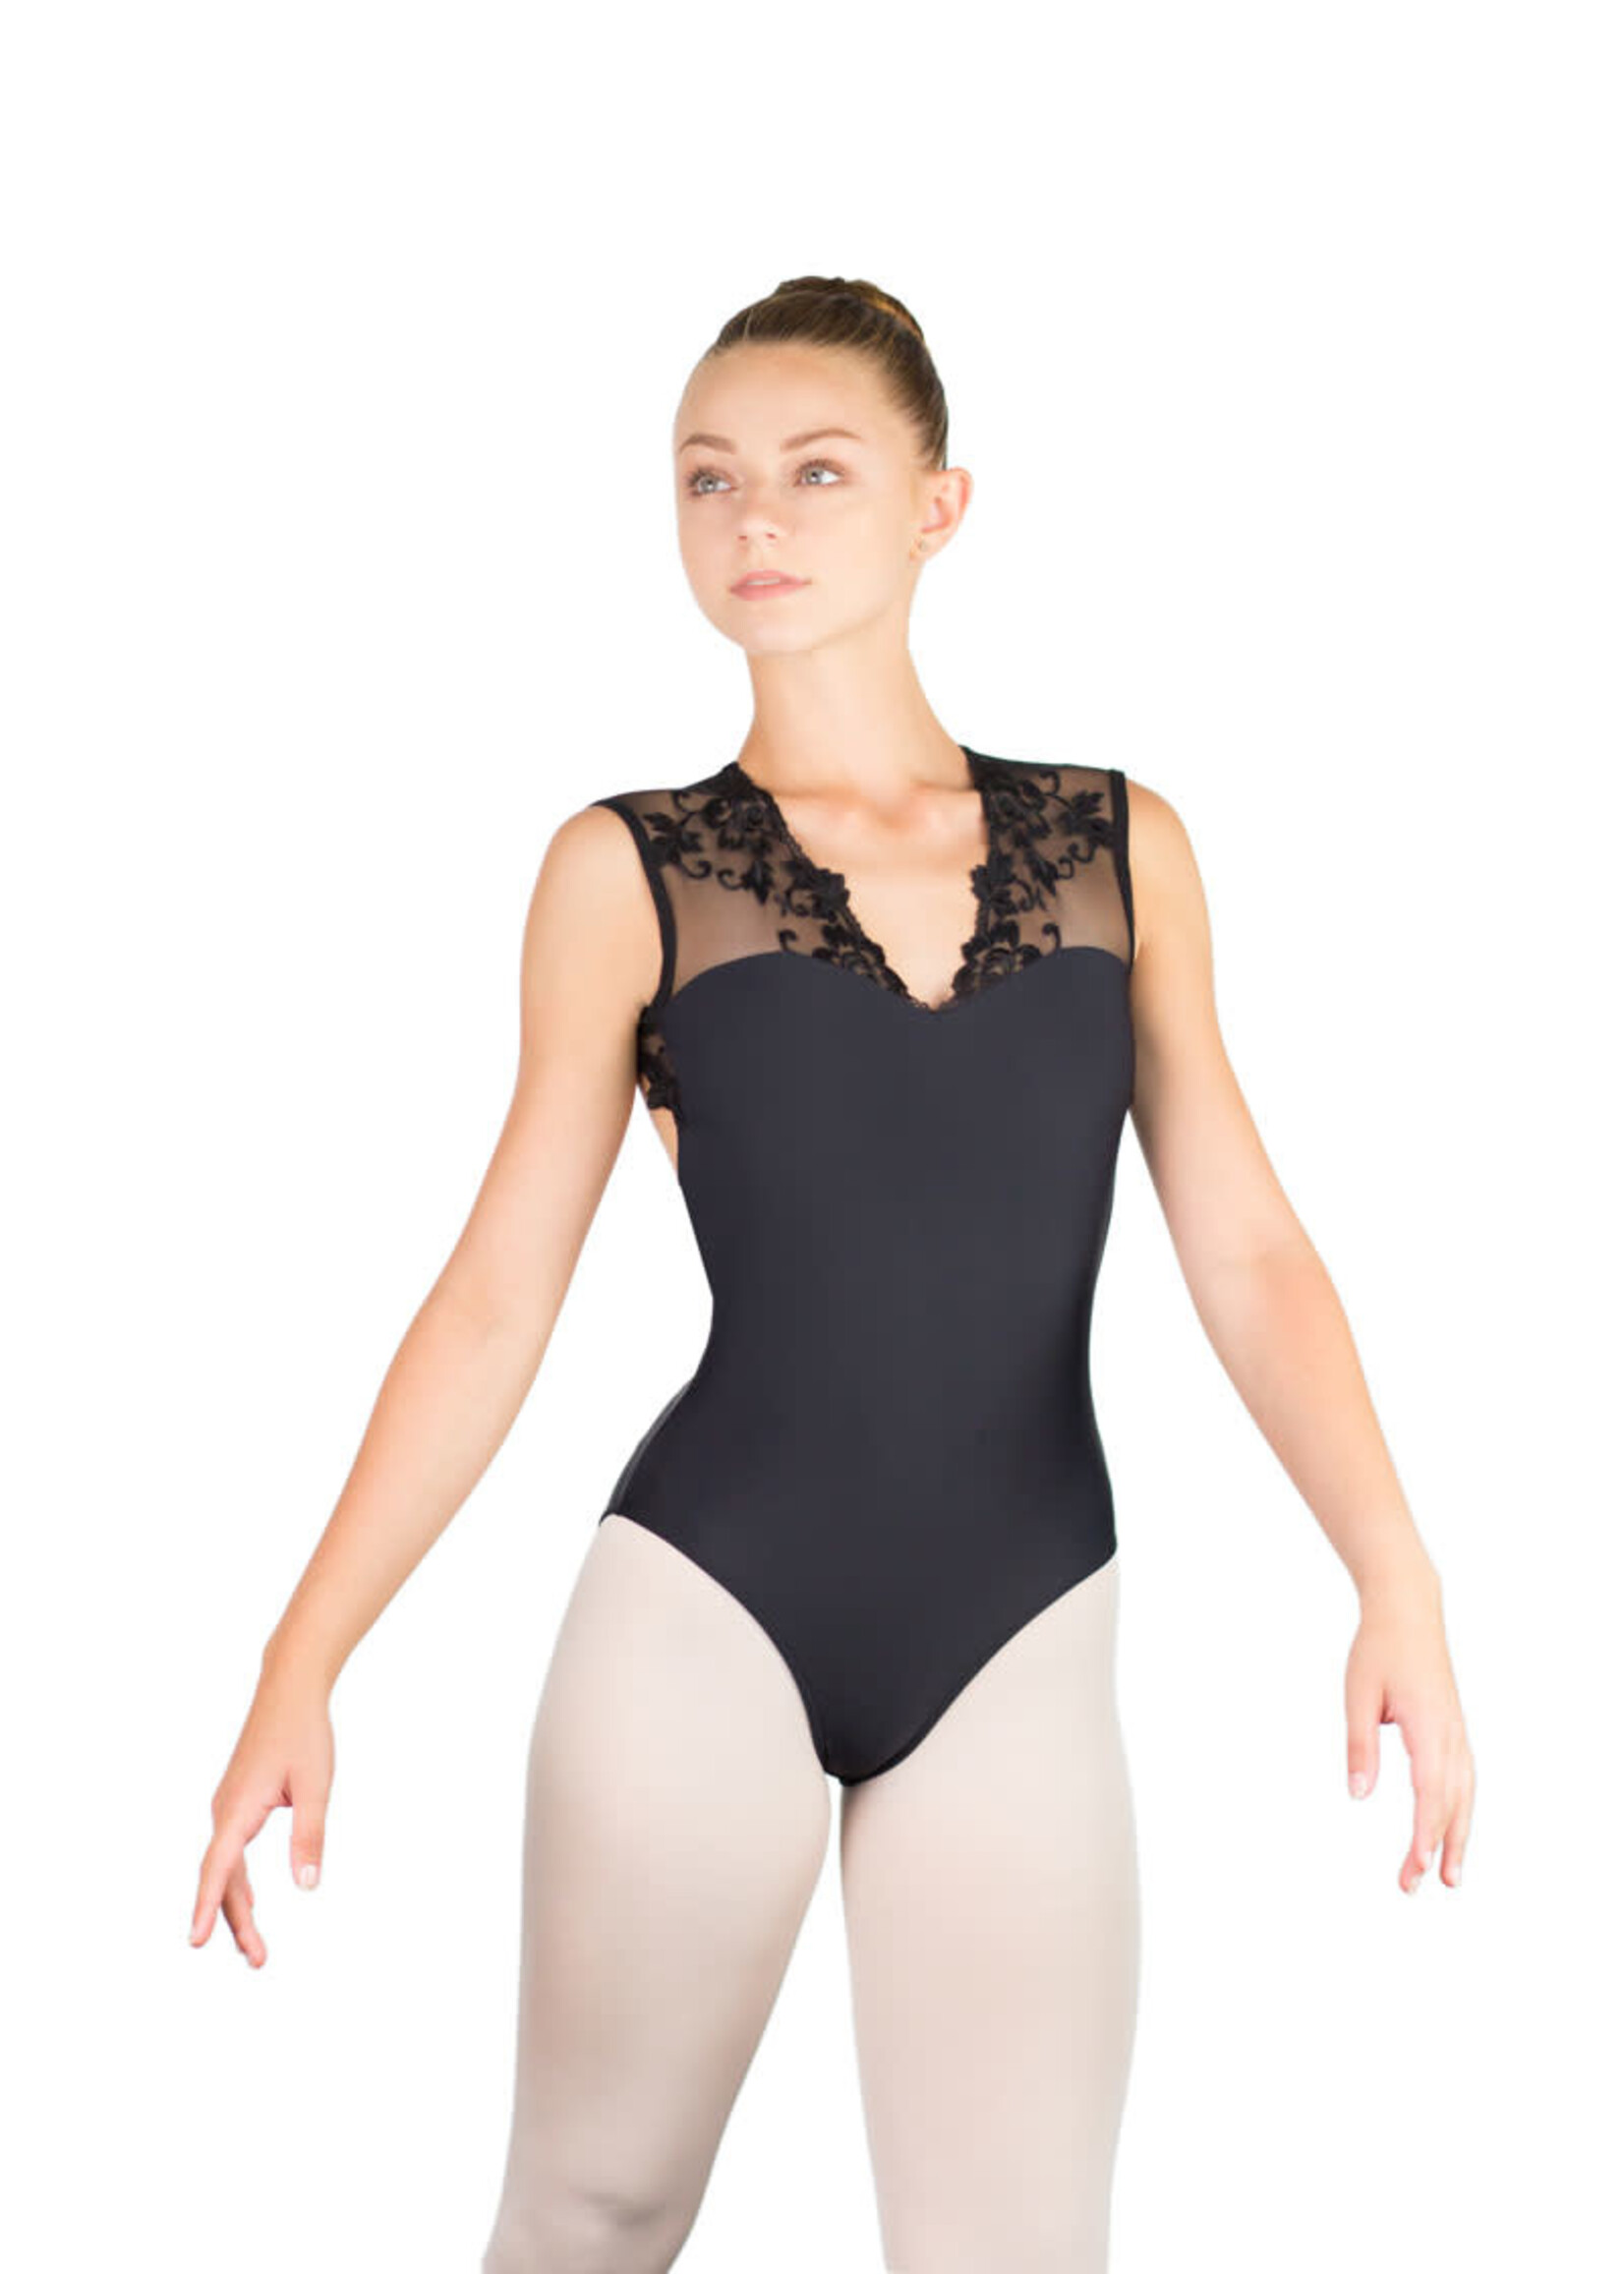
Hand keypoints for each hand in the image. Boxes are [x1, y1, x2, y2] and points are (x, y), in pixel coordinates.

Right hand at [189, 1664, 334, 1964]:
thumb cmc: (304, 1732)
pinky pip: (231, 1852)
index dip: (208, 1906)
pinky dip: (236, 1882)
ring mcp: (228, 1806)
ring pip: (226, 1867)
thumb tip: (308, 1886)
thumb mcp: (316, 1785)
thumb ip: (310, 1834)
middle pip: (222, 1877)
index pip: (219, 1867)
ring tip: (254, 1947)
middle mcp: (225, 1810)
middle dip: (236, 1921)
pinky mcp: (238, 1802)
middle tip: (258, 1961)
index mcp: (239, 1808)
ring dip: (238, 1906)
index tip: (197, 1942)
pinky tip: (248, 1900)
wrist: (289, 1689)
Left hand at [1345, 1578, 1473, 1893]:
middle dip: (1436, 1847)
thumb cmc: (1378, 1650)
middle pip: (1450, 1802)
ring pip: (1465, 1795)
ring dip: (1456, 1836)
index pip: (1430, 1791)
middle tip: (1417, 1886)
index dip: (1425, 1832)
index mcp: (1427, 1725)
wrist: (1408, 1611)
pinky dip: (1461, 1811)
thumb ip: (1360, 1746)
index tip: (1416, 1865)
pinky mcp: (1453, 1729)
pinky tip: (1452, 1830)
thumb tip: (1359, 1795)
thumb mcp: (1358, 1694)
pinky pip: (1465, 1779)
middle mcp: (1450, 1733)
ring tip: (1448, 1877)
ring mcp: (1456, 1732)